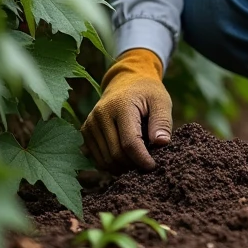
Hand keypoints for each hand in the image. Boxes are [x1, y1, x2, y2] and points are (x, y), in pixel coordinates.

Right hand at [81, 48, 172, 171]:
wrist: (125, 81)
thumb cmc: (147, 92)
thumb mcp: (161, 102)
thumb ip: (162, 122)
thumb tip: (162, 143)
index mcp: (120, 106)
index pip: (129, 142)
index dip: (142, 159)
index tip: (154, 166)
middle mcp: (100, 115)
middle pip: (116, 154)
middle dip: (133, 164)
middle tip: (148, 162)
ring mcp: (90, 124)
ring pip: (105, 160)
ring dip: (123, 166)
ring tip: (138, 157)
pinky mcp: (85, 132)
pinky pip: (98, 159)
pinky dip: (112, 164)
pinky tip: (126, 157)